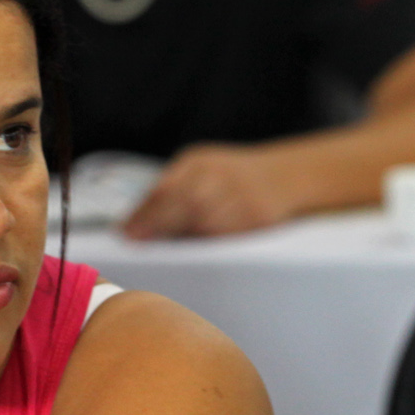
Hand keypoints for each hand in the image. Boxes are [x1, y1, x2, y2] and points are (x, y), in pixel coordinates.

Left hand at [121, 144, 299, 238]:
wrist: (289, 175)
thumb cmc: (234, 177)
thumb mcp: (203, 169)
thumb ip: (174, 190)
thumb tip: (139, 221)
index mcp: (201, 161)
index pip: (167, 187)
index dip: (144, 212)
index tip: (126, 232)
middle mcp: (222, 174)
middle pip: (185, 203)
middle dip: (158, 225)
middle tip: (138, 242)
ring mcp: (243, 195)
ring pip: (206, 221)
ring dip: (182, 238)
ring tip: (161, 250)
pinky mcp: (260, 217)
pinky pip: (229, 234)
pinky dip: (209, 244)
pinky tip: (194, 253)